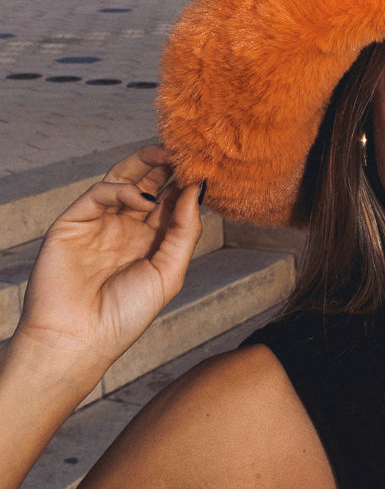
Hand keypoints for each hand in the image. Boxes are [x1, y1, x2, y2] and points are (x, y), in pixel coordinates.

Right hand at [11, 147, 203, 391]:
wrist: (79, 339)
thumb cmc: (126, 315)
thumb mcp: (169, 272)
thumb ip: (186, 229)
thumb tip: (198, 188)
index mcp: (150, 240)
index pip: (170, 200)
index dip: (186, 183)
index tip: (206, 167)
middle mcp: (125, 227)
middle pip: (148, 183)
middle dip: (167, 164)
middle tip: (186, 150)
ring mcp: (99, 222)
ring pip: (123, 179)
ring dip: (145, 163)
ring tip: (168, 155)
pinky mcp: (73, 220)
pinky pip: (99, 192)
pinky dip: (122, 189)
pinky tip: (141, 198)